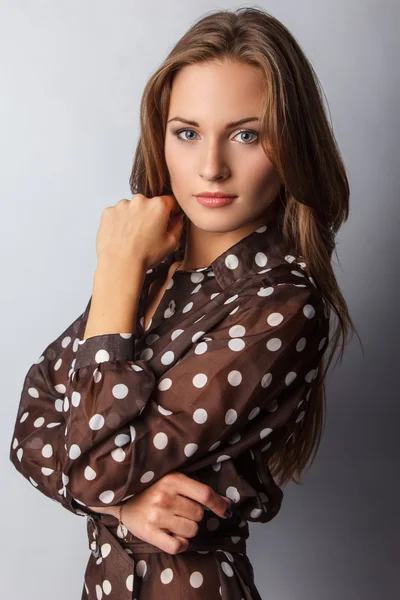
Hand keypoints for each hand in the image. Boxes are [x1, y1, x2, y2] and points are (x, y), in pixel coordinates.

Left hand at [96, 193, 184, 271]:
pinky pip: (118, 213)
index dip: (171, 211)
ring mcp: (122, 205)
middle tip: (148, 233)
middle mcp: (140, 200)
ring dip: (134, 217)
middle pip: (149, 204)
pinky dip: (120, 221)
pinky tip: (123, 235)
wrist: (120, 264)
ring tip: (133, 236)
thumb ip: (178, 226)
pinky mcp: (108, 212)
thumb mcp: (171, 243)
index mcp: (158, 206)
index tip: (168, 218)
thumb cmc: (144, 256)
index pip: (170, 201)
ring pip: (132, 208)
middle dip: (150, 215)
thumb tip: (177, 218)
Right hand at [116, 472, 232, 554]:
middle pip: (199, 514)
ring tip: (174, 521)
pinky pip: (178, 546)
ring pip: (191, 531)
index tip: (226, 510)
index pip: (205, 494)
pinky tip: (174, 536)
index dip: (219, 504)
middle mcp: (165, 497)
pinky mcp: (149, 533)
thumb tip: (227, 503)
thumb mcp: (173, 480)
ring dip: (187, 529)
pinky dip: (180, 544)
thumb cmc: (152, 488)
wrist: (121, 497)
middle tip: (181, 510)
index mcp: (173, 479)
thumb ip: (197, 490)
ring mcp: (157, 516)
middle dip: (195, 515)